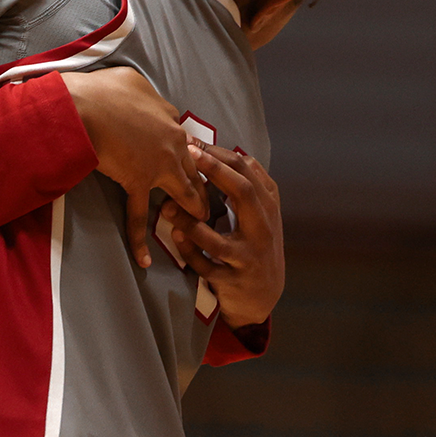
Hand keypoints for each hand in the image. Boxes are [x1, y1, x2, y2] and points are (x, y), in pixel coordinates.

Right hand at [62, 66, 207, 269]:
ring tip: (201, 225)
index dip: (195, 156)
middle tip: (214, 202)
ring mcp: (157, 166)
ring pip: (184, 192)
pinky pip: (139, 216)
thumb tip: (142, 100)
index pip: (190, 143)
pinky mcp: (138, 182)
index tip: (199, 167)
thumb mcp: (132, 82)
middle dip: (207, 186)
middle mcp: (173, 145)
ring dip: (193, 209)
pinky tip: (145, 260)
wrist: (85, 106)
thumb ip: (144, 95)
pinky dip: (140, 239)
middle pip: (196, 170)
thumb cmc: (105, 90)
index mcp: (171, 121)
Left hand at [159, 144, 282, 328]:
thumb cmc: (255, 245)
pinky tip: (175, 237)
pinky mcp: (234, 281)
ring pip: (219, 240)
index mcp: (269, 206)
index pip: (249, 171)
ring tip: (167, 207)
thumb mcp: (260, 213)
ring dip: (190, 222)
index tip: (193, 142)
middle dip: (215, 171)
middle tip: (188, 154)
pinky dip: (190, 252)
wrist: (264, 294)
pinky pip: (208, 266)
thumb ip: (245, 185)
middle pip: (244, 192)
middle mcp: (264, 229)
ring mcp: (249, 257)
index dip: (220, 154)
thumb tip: (217, 150)